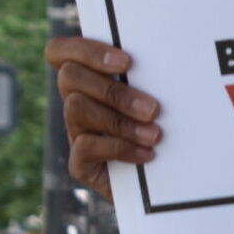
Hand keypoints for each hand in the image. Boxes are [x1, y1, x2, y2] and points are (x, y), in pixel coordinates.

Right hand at [44, 36, 161, 201]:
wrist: (171, 184)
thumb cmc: (171, 129)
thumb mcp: (165, 98)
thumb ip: (154, 75)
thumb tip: (174, 57)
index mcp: (92, 78)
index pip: (59, 51)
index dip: (85, 50)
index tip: (126, 62)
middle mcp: (77, 102)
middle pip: (70, 77)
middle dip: (115, 91)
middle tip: (153, 109)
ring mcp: (76, 133)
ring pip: (76, 109)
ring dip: (120, 121)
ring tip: (155, 135)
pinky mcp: (80, 164)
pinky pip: (85, 146)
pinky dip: (119, 147)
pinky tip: (146, 154)